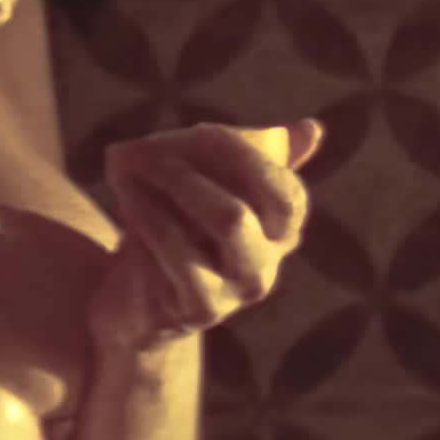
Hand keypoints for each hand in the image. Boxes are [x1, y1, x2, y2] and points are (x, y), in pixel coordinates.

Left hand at [85, 120, 323, 353]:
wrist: (136, 302)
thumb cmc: (179, 230)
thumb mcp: (211, 185)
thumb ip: (254, 154)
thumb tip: (313, 129)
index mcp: (280, 231)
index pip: (285, 188)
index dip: (243, 152)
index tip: (201, 132)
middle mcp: (266, 263)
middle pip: (255, 199)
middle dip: (194, 168)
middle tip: (145, 150)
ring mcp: (237, 293)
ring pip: (228, 220)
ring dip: (168, 182)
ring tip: (125, 166)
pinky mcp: (202, 311)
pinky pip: (179, 254)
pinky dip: (149, 216)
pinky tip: (126, 200)